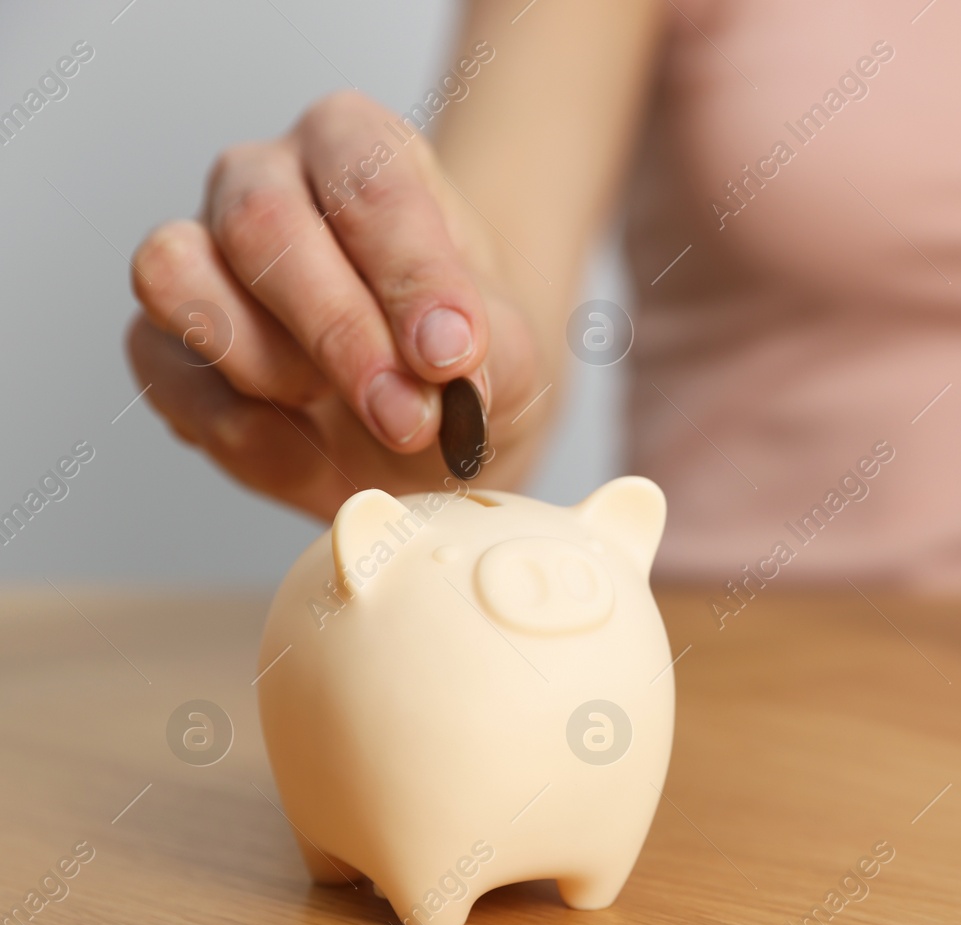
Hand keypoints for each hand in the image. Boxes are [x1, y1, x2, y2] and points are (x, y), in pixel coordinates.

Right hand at [126, 90, 545, 518]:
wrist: (431, 424)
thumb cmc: (463, 361)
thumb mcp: (510, 355)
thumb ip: (489, 354)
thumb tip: (441, 367)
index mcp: (356, 146)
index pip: (367, 184)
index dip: (410, 275)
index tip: (452, 355)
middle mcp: (263, 179)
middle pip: (261, 223)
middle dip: (339, 333)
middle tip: (409, 417)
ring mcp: (196, 253)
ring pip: (182, 278)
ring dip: (274, 368)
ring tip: (360, 419)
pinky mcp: (160, 341)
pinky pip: (169, 375)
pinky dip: (243, 430)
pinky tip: (314, 453)